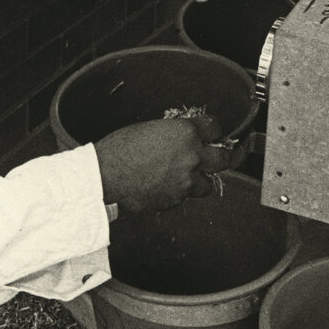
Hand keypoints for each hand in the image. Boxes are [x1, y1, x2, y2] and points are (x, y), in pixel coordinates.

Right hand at [94, 115, 235, 213]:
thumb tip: (182, 137)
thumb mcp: (149, 129)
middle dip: (219, 157)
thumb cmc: (119, 149)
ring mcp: (186, 181)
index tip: (210, 134)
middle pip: (224, 158)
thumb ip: (173, 133)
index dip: (212, 131)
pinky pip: (186, 196)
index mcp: (185, 133)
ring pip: (207, 184)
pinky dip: (179, 192)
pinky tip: (164, 186)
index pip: (215, 128)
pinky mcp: (176, 200)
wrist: (104, 177)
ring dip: (199, 180)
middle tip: (212, 157)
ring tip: (184, 177)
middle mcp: (192, 156)